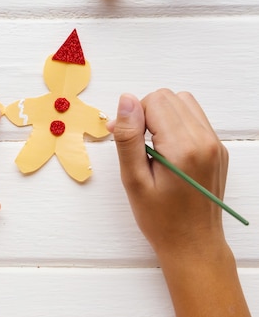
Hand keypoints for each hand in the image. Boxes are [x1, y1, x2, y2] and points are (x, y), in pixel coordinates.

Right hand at [107, 90, 248, 316]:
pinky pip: (194, 118)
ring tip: (151, 146)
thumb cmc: (161, 219)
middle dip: (146, 113)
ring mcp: (215, 144)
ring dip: (161, 116)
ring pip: (183, 103)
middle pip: (169, 98)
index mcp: (183, 148)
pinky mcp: (218, 149)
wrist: (194, 244)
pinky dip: (175, 125)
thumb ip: (128, 137)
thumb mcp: (133, 179)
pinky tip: (166, 150)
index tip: (125, 139)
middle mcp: (205, 140)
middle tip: (135, 145)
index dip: (133, 116)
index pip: (154, 101)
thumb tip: (126, 100)